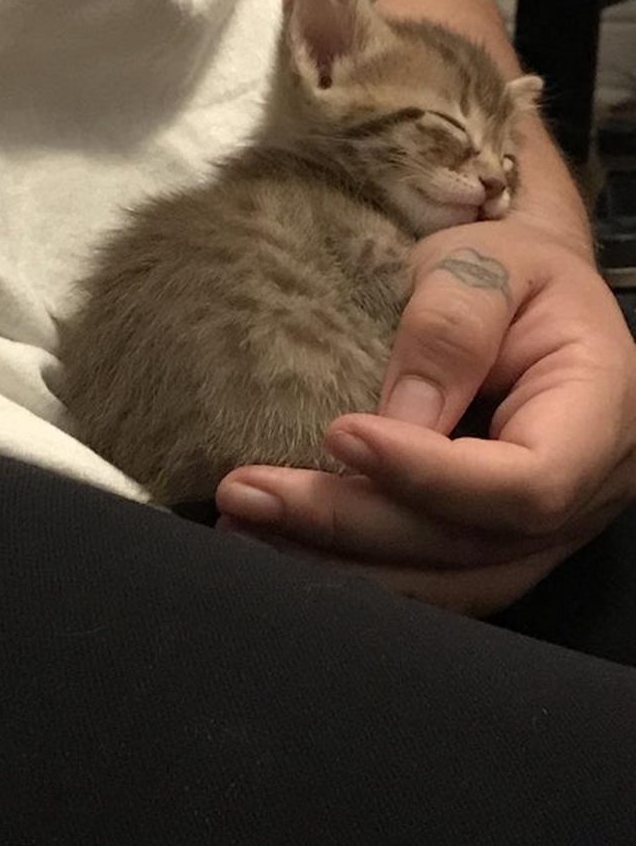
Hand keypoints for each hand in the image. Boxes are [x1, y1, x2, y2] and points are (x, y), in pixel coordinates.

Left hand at [216, 219, 635, 615]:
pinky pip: (429, 576)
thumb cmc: (511, 268)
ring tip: (246, 524)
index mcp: (599, 415)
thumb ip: (452, 329)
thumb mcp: (488, 264)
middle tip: (249, 491)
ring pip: (444, 581)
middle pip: (469, 544)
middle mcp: (582, 493)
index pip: (527, 480)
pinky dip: (353, 567)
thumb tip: (396, 422)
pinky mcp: (491, 543)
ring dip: (337, 562)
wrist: (522, 293)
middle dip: (352, 524)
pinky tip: (280, 540)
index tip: (338, 432)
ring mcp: (539, 531)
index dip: (430, 475)